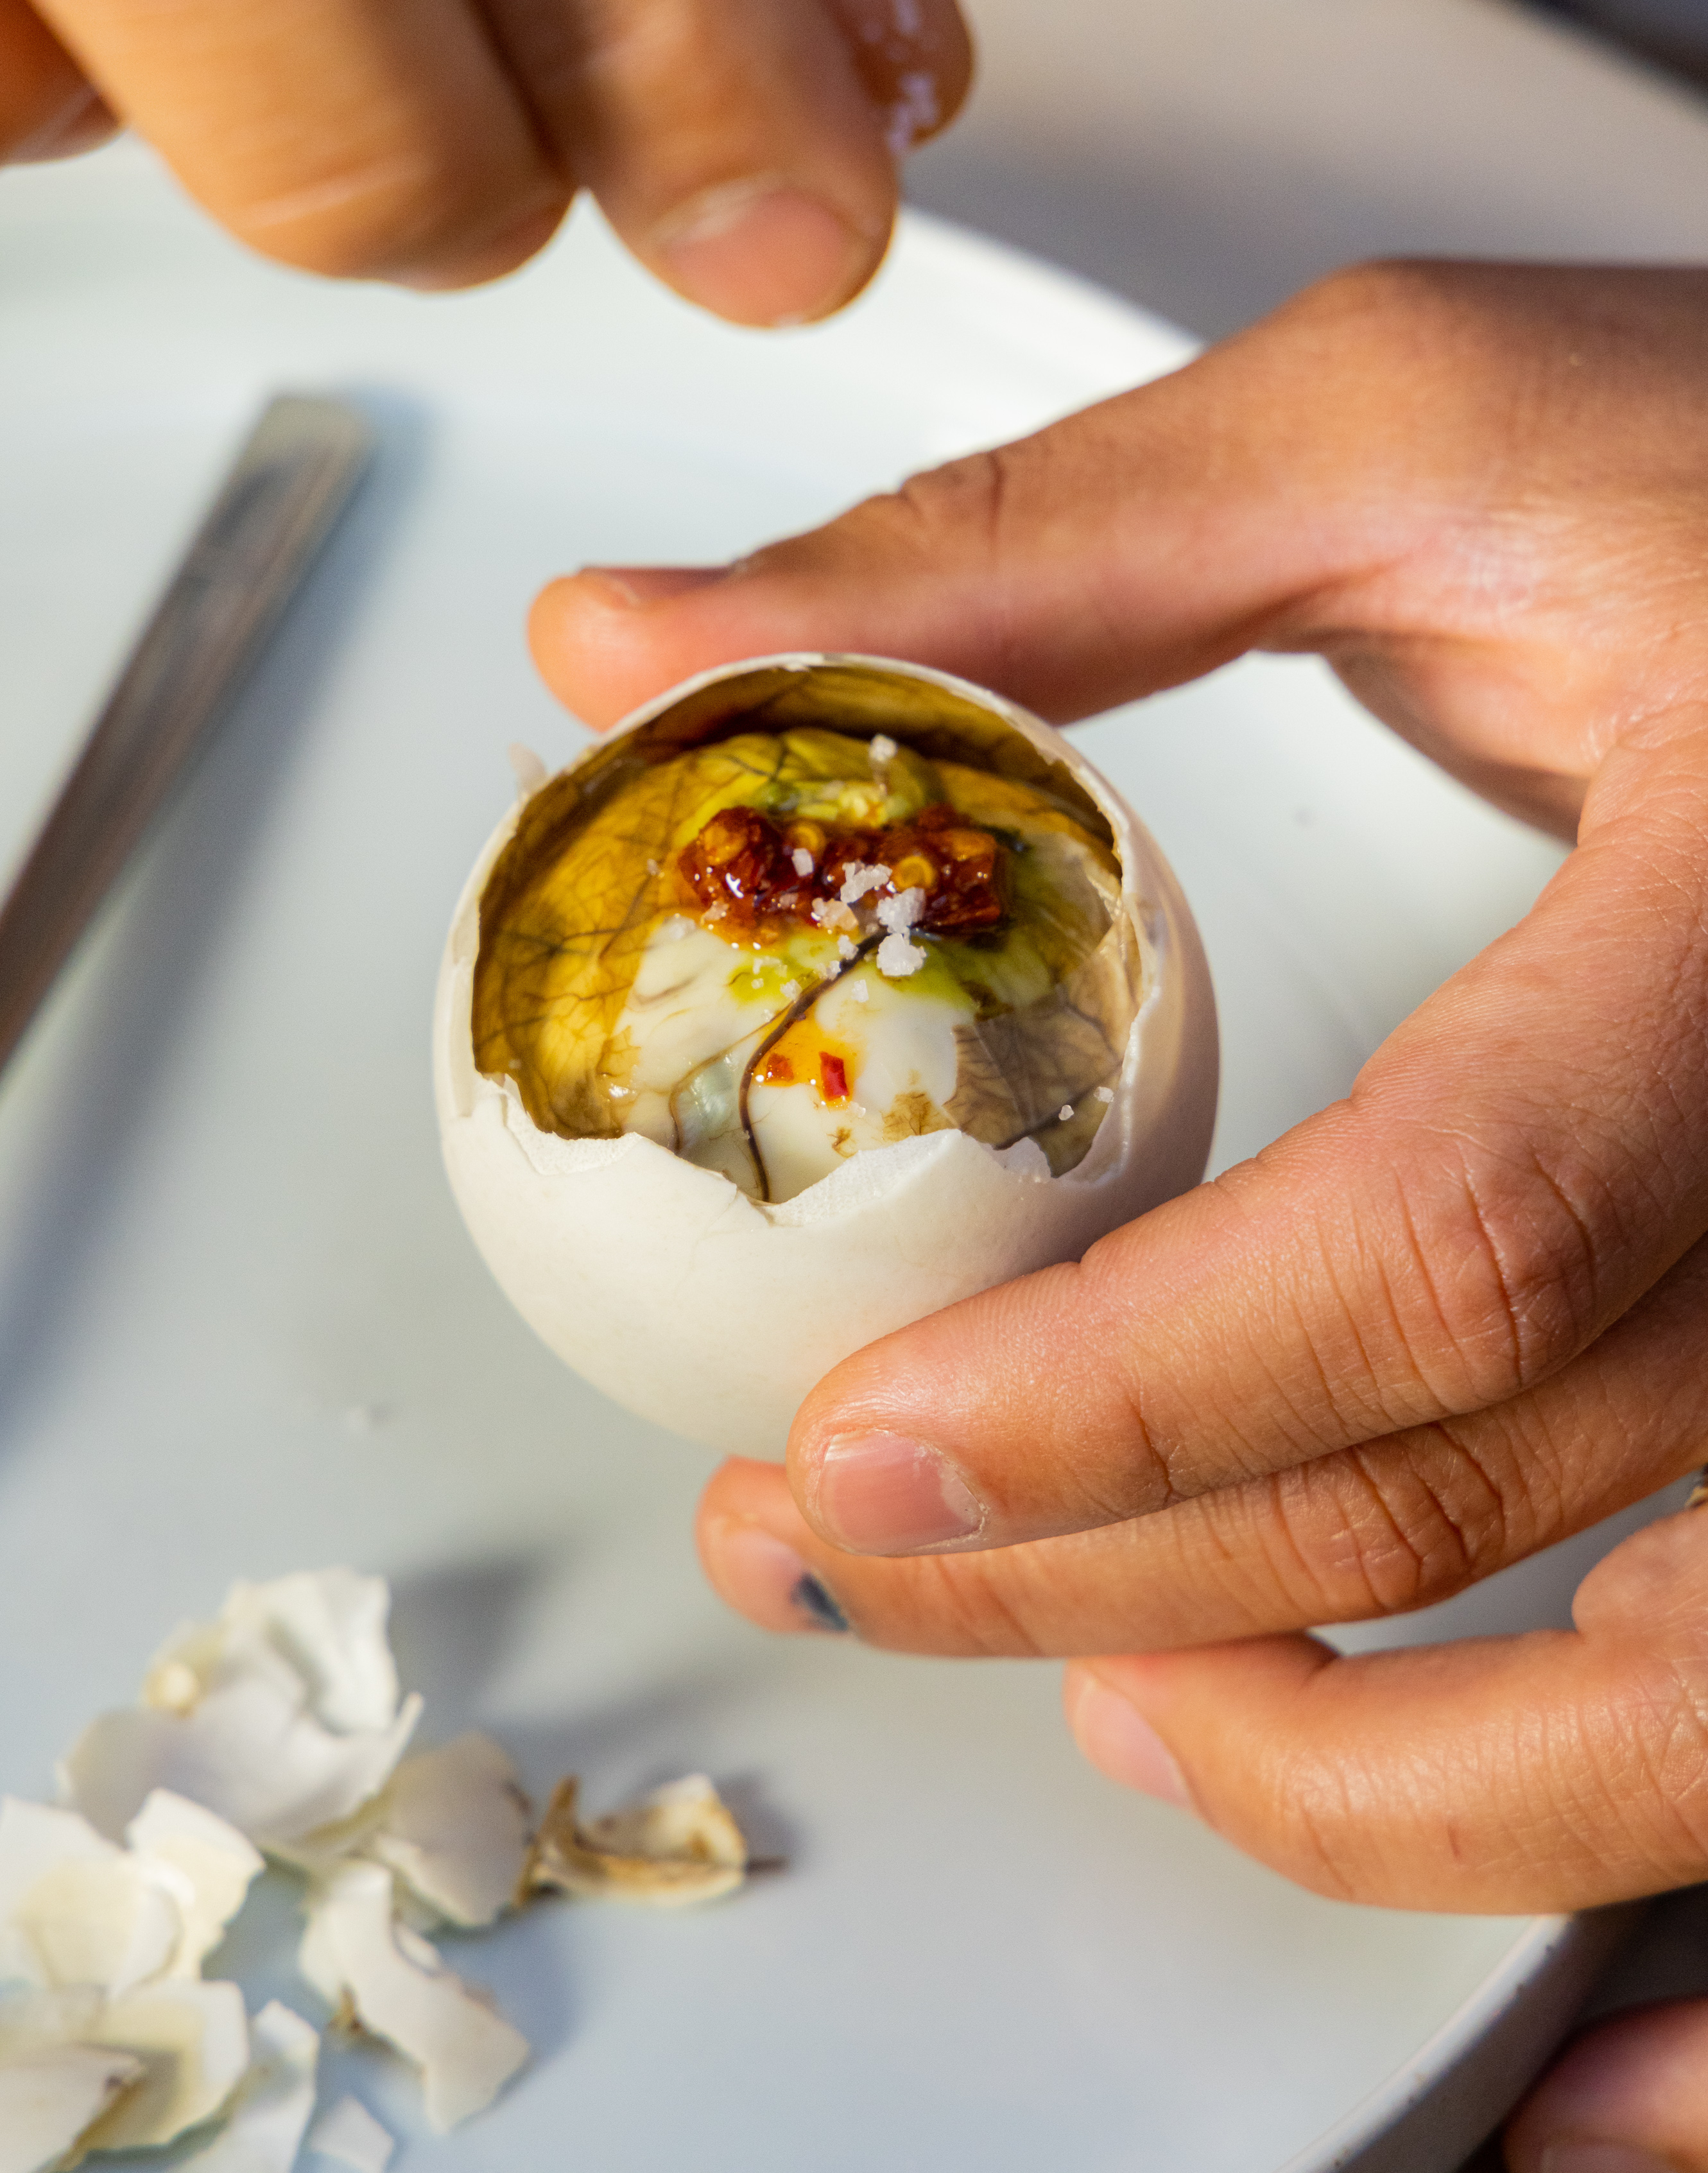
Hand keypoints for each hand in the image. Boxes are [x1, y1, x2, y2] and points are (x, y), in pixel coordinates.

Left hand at [534, 252, 1707, 2155]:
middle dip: (1117, 1560)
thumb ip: (1020, 559)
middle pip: (1494, 1474)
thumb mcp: (1391, 429)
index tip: (855, 1439)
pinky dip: (1574, 1812)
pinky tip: (1367, 1784)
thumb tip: (636, 647)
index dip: (1138, 1381)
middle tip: (827, 1534)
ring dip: (1353, 1760)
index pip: (1459, 1231)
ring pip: (1663, 1680)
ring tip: (1074, 1690)